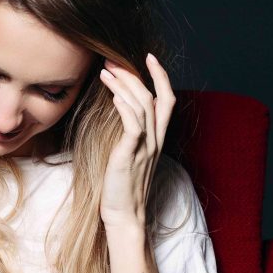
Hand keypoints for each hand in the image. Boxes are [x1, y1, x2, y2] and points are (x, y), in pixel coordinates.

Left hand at [96, 53, 176, 228]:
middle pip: (154, 96)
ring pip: (143, 105)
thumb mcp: (128, 156)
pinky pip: (133, 124)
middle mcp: (155, 140)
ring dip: (124, 84)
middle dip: (134, 73)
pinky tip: (112, 95)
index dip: (161, 76)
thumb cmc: (122, 188)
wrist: (125, 215)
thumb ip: (130, 135)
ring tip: (105, 71)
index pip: (167, 99)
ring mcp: (145, 147)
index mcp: (157, 139)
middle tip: (112, 60)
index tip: (147, 57)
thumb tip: (118, 112)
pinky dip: (124, 106)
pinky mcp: (131, 154)